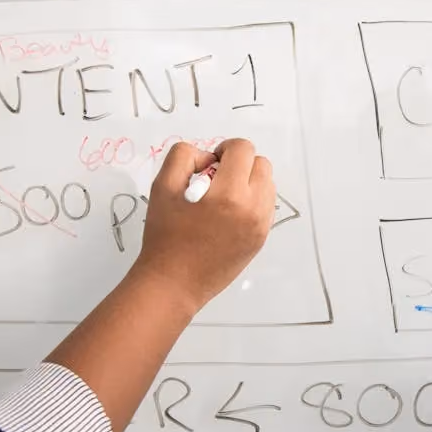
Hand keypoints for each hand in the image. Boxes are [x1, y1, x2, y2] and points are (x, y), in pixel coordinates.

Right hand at [131, 139, 275, 315]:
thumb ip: (184, 158)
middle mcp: (253, 208)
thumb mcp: (163, 186)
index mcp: (229, 193)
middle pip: (262, 164)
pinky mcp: (261, 239)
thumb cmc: (165, 235)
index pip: (243, 149)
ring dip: (249, 182)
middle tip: (216, 180)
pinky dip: (252, 201)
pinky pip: (266, 206)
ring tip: (224, 197)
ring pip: (268, 185)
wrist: (174, 282)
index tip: (210, 165)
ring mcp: (261, 225)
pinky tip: (229, 214)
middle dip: (240, 164)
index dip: (224, 149)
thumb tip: (208, 158)